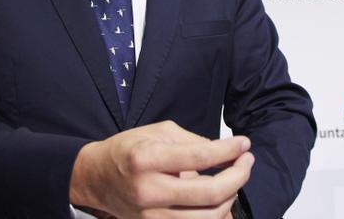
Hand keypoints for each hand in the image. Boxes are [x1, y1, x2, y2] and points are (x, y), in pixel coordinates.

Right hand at [70, 121, 252, 217]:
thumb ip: (193, 142)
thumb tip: (227, 152)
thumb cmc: (128, 150)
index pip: (200, 156)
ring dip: (231, 198)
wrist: (96, 178)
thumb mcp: (158, 133)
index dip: (229, 150)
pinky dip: (215, 215)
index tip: (244, 144)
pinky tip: (220, 200)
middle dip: (238, 176)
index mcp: (147, 159)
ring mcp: (151, 216)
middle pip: (210, 193)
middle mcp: (148, 191)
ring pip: (208, 217)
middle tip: (247, 162)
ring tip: (234, 180)